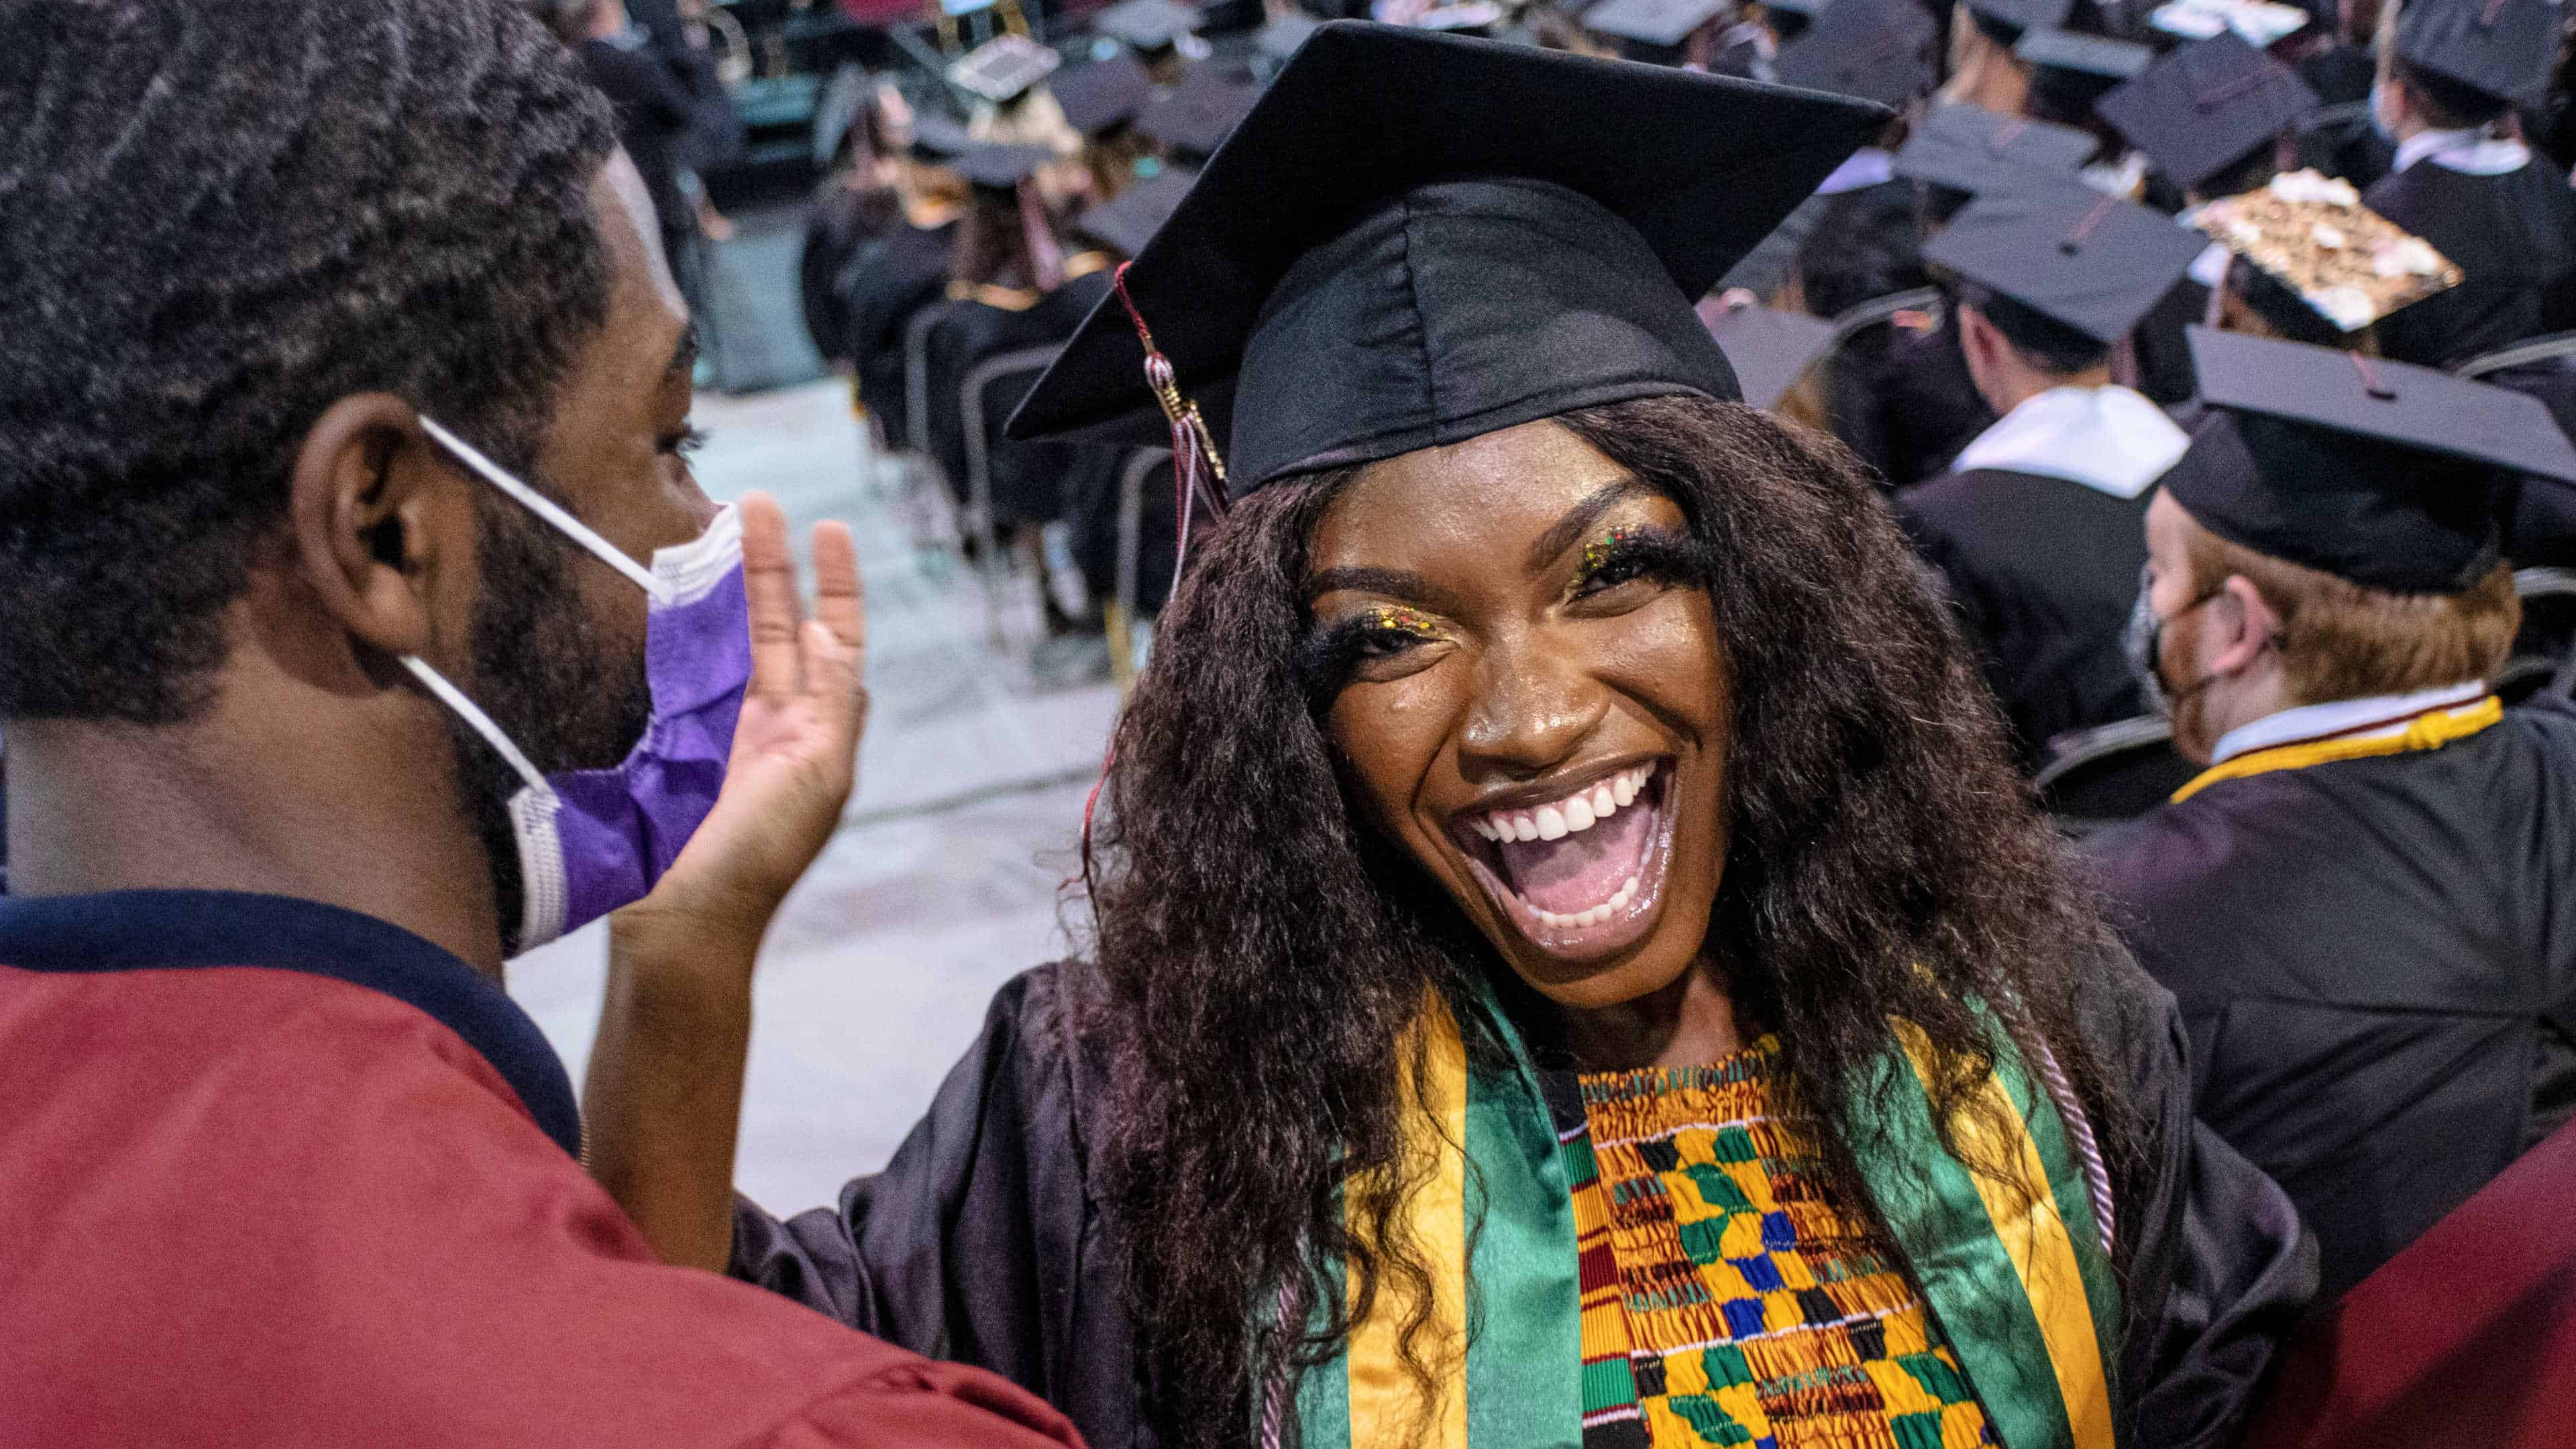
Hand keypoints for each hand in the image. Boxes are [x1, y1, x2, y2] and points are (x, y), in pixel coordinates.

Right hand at [625, 491, 867, 957]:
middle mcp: (773, 722)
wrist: (685, 919)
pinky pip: (680, 668)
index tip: (832, 529)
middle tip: (754, 500)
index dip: (837, 585)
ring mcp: (719, 727)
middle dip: (771, 562)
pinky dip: (681, 626)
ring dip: (726, 582)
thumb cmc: (760, 858)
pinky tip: (676, 586)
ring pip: (728, 636)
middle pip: (777, 623)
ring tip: (716, 523)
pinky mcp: (669, 738)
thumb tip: (830, 636)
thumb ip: (831, 705)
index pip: (836, 641)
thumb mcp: (820, 778)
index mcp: (817, 731)